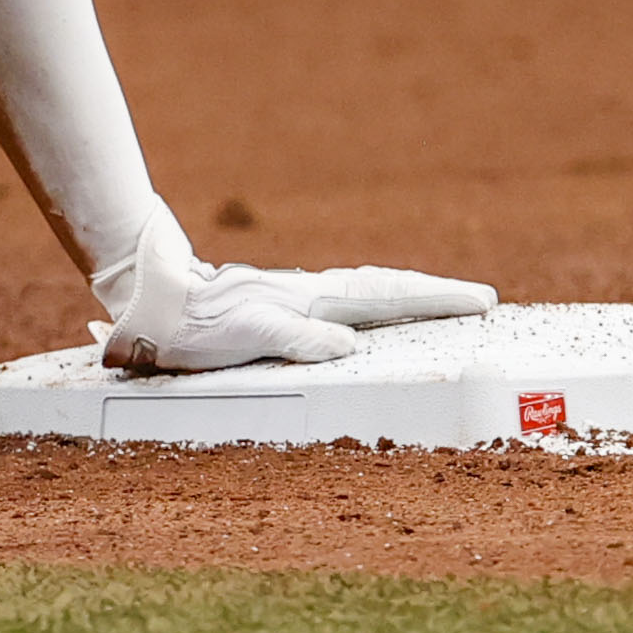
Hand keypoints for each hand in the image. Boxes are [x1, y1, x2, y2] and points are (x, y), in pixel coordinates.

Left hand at [96, 228, 495, 372]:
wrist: (151, 296)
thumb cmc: (193, 323)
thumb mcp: (244, 336)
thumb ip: (295, 338)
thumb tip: (346, 344)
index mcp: (309, 300)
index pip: (383, 296)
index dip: (433, 299)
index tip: (480, 300)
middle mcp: (308, 293)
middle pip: (382, 288)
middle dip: (432, 294)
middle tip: (481, 299)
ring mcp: (295, 296)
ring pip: (363, 290)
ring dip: (405, 294)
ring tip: (443, 300)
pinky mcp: (280, 304)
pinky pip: (340, 301)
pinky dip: (371, 300)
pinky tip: (372, 309)